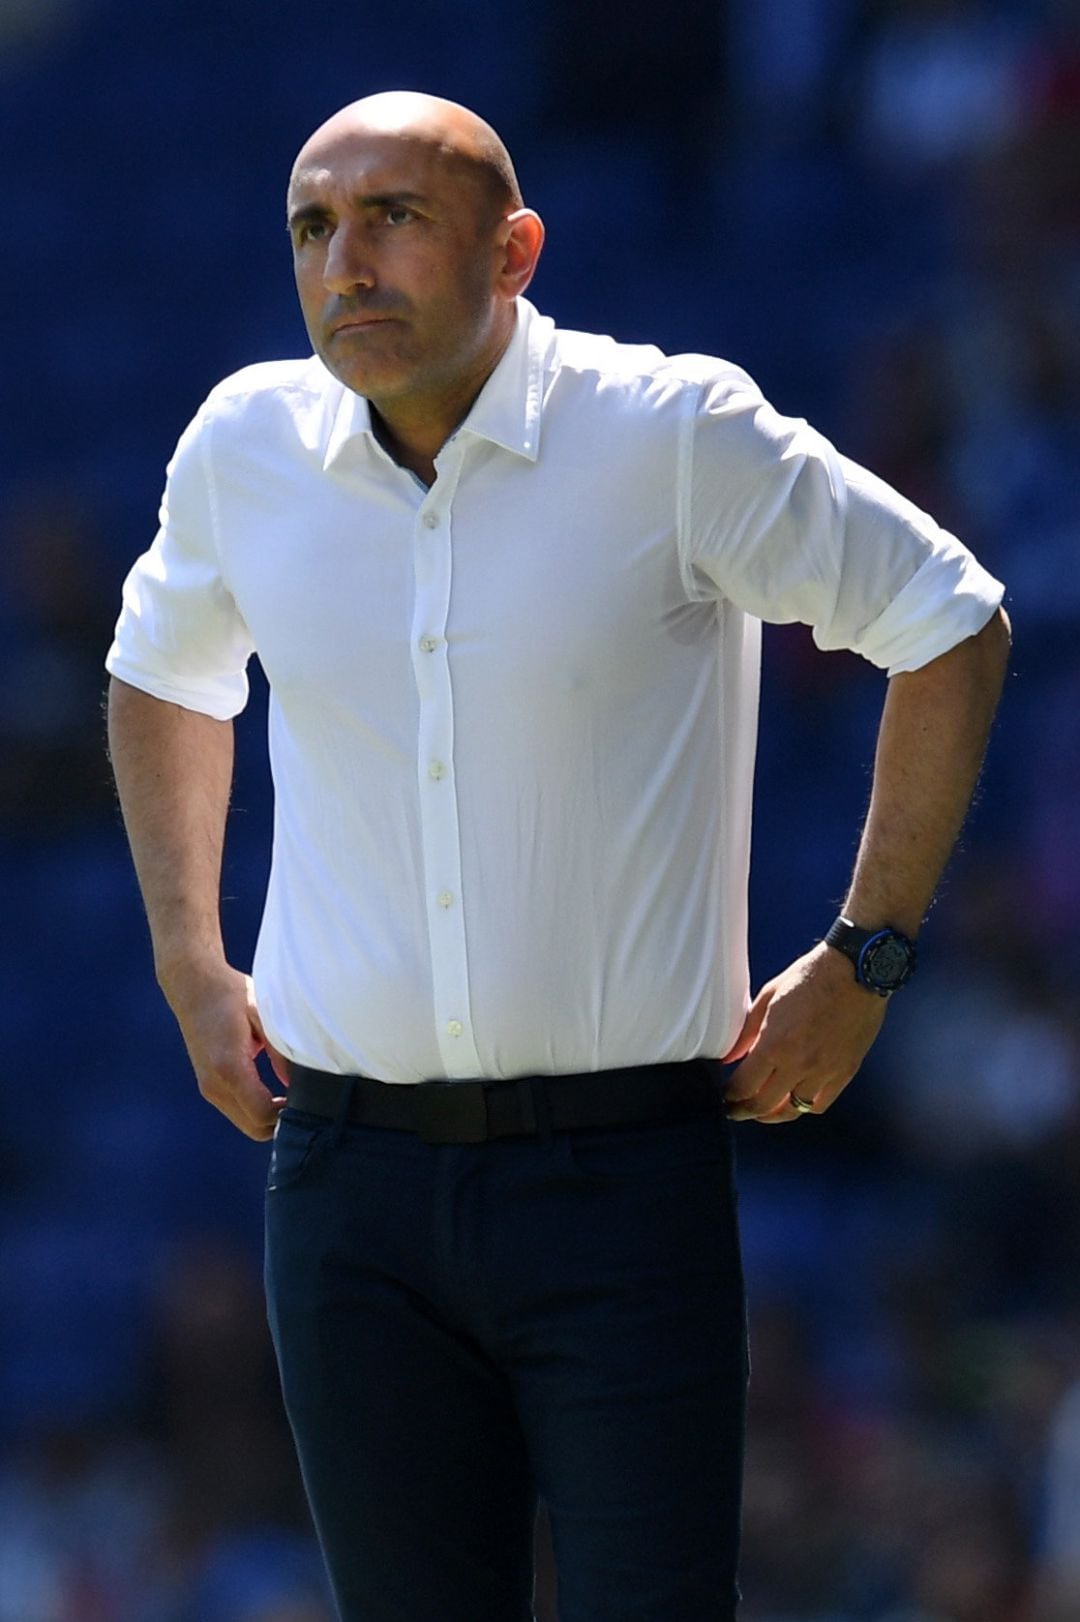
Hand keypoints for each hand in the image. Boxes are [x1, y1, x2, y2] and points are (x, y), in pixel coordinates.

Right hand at [163, 962, 288, 1140]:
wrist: (193, 986)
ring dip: (267, 1116)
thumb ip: (280, 1053)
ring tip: (288, 1095)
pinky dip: (254, 1109)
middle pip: (254, 1128)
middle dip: (279, 1121)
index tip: (306, 1100)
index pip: (261, 1114)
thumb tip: (298, 1083)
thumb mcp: (263, 1017)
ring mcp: (208, 1087)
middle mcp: (215, 1085)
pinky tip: (271, 1091)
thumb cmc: (230, 995)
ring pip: (245, 1123)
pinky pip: (236, 1111)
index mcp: (229, 1067)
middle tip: (300, 1101)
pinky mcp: (207, 1084)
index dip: (286, 1114)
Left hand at [721, 942, 887, 1122]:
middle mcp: (798, 1064)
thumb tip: (730, 1057)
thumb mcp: (769, 997)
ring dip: (773, 1114)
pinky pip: (820, 1104)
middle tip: (736, 1110)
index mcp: (775, 1044)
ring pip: (793, 1110)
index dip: (730, 1095)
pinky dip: (804, 1107)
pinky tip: (795, 1101)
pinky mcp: (844, 1072)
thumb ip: (746, 1032)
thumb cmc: (812, 977)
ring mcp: (823, 1071)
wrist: (856, 971)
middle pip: (763, 1105)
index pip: (744, 1085)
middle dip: (744, 1111)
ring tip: (763, 1110)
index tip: (726, 1094)